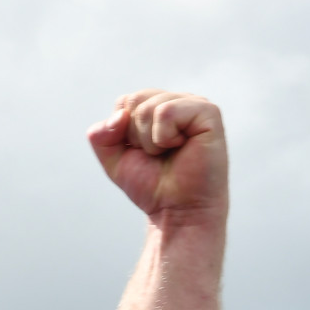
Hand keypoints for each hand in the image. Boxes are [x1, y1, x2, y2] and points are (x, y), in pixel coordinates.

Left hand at [88, 90, 226, 220]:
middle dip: (134, 135)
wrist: (177, 209)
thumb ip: (101, 136)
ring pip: (148, 108)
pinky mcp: (208, 113)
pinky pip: (166, 112)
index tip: (140, 151)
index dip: (122, 131)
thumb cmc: (152, 185)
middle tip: (156, 154)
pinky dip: (163, 137)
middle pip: (134, 100)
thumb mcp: (114, 160)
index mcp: (158, 107)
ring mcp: (194, 104)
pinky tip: (180, 147)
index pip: (125, 101)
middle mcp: (177, 102)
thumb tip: (119, 115)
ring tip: (168, 153)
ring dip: (149, 141)